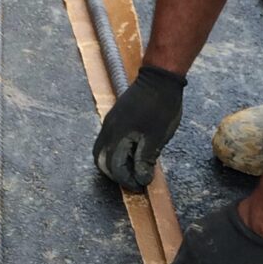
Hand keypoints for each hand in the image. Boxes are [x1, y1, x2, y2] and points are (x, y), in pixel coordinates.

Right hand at [93, 65, 185, 191]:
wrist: (160, 77)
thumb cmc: (161, 107)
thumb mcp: (157, 137)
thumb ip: (145, 159)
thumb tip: (141, 178)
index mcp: (117, 136)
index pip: (114, 167)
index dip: (126, 180)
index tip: (140, 185)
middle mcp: (108, 130)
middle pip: (101, 160)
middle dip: (115, 174)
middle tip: (132, 180)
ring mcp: (109, 123)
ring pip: (102, 150)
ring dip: (114, 163)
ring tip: (131, 169)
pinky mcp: (114, 117)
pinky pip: (107, 140)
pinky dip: (115, 152)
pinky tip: (130, 153)